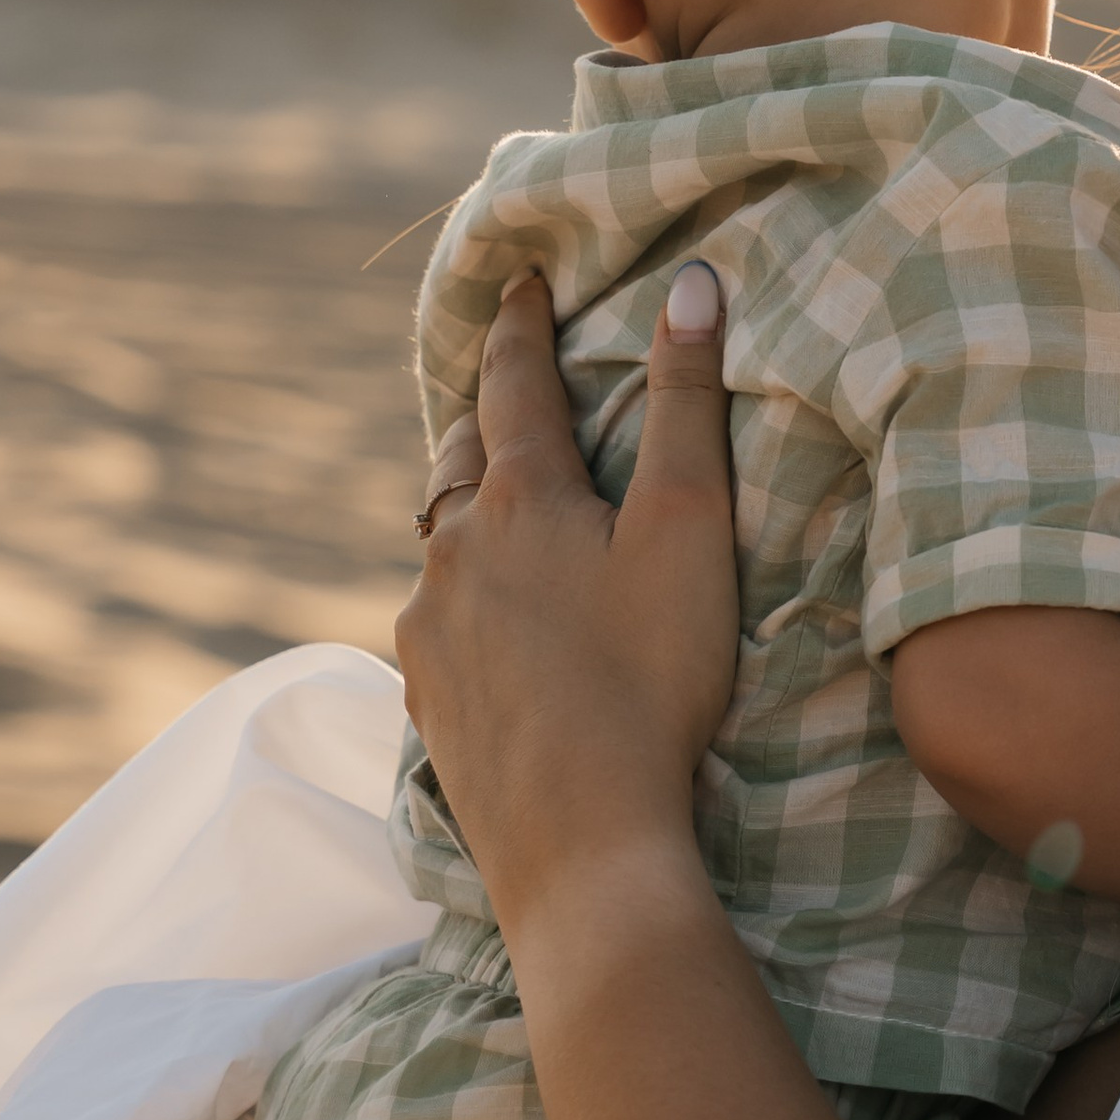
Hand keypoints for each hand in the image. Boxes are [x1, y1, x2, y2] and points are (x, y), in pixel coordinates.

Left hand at [396, 264, 738, 934]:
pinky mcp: (425, 699)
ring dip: (471, 520)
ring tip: (504, 518)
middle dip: (480, 418)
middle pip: (457, 459)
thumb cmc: (651, 679)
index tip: (519, 278)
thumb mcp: (689, 531)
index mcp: (518, 498)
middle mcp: (451, 551)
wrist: (582, 841)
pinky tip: (498, 633)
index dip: (521, 324)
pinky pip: (439, 623)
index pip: (513, 381)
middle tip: (501, 393)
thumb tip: (694, 286)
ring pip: (443, 547)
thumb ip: (688, 406)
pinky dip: (467, 603)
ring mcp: (426, 629)